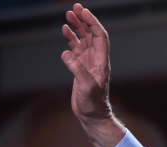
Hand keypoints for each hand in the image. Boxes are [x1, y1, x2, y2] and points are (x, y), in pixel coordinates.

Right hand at [61, 3, 124, 146]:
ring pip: (84, 40)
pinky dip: (71, 40)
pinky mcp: (81, 68)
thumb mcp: (86, 87)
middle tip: (74, 7)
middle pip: (92, 34)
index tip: (83, 11)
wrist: (92, 115)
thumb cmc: (92, 103)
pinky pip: (77, 49)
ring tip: (68, 15)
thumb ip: (77, 69)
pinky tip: (65, 32)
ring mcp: (89, 63)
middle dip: (84, 20)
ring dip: (77, 27)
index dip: (92, 22)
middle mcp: (97, 60)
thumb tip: (66, 54)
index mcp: (101, 61)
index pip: (99, 36)